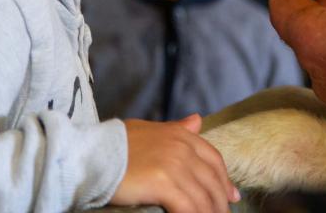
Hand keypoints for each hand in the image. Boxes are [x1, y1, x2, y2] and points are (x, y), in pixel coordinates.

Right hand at [111, 113, 240, 212]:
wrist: (94, 154)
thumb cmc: (116, 144)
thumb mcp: (150, 130)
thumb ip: (175, 129)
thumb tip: (198, 120)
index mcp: (180, 134)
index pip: (213, 158)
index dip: (224, 179)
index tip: (231, 196)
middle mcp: (182, 147)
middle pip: (213, 180)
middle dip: (221, 202)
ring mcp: (175, 165)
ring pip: (204, 198)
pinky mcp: (165, 184)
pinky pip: (190, 208)